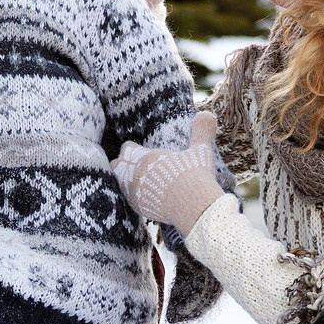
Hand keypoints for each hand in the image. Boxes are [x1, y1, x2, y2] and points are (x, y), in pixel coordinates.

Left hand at [112, 111, 223, 235]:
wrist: (196, 209)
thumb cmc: (197, 177)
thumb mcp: (201, 151)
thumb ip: (202, 131)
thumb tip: (207, 113)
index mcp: (146, 158)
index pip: (127, 149)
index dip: (132, 149)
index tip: (139, 150)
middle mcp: (135, 175)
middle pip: (117, 166)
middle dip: (123, 164)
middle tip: (135, 165)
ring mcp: (135, 193)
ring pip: (119, 183)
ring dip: (126, 180)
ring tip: (138, 179)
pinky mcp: (140, 209)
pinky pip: (128, 200)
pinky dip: (133, 196)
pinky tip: (144, 196)